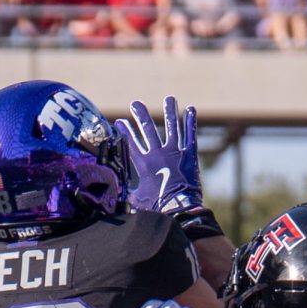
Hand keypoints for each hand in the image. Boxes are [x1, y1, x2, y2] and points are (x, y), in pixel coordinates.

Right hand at [116, 96, 203, 214]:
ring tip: (169, 98)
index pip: (131, 142)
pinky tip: (190, 109)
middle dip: (141, 115)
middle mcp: (158, 154)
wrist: (179, 208)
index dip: (125, 131)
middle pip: (148, 130)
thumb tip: (116, 194)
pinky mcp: (190, 155)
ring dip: (169, 111)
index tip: (119, 121)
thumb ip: (128, 192)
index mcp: (144, 163)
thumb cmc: (157, 207)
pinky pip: (190, 135)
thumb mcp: (137, 199)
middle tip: (135, 104)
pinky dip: (190, 121)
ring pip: (171, 127)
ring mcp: (175, 152)